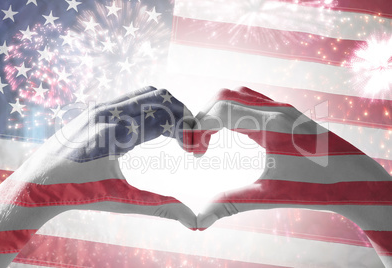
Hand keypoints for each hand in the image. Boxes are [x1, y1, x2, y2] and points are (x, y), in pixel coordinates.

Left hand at [0, 86, 195, 266]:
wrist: (38, 183)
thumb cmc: (77, 192)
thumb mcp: (121, 199)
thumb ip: (159, 205)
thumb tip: (193, 221)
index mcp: (115, 134)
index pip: (164, 118)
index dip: (187, 131)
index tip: (196, 150)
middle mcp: (107, 113)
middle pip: (160, 98)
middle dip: (182, 113)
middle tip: (192, 138)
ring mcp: (99, 107)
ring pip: (147, 94)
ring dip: (168, 108)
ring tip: (177, 132)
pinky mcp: (95, 109)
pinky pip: (132, 99)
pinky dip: (152, 108)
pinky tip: (154, 129)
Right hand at [193, 87, 391, 266]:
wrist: (354, 178)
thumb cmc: (316, 186)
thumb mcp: (269, 195)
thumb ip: (231, 203)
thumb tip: (199, 221)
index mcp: (270, 124)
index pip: (221, 109)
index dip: (199, 127)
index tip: (193, 153)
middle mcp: (274, 109)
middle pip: (224, 97)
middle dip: (203, 118)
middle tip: (198, 148)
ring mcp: (280, 108)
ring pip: (237, 95)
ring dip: (217, 112)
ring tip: (210, 139)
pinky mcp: (284, 112)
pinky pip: (250, 100)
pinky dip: (232, 111)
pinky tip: (231, 131)